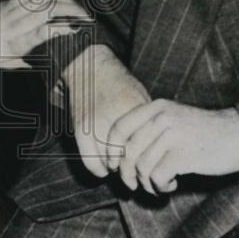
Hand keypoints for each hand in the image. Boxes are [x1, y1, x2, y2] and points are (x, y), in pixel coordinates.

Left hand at [0, 0, 90, 68]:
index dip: (62, 27)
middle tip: (86, 16)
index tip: (78, 29)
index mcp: (15, 41)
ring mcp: (14, 8)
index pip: (43, 30)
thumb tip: (48, 78)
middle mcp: (16, 22)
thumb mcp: (3, 65)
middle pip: (48, 8)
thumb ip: (26, 66)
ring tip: (77, 7)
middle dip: (71, 9)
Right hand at [63, 44, 150, 176]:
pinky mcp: (81, 131)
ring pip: (112, 165)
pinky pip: (92, 164)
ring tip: (123, 165)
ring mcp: (96, 126)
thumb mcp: (141, 99)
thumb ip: (147, 125)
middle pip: (131, 159)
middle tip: (140, 170)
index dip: (152, 162)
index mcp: (135, 111)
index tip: (153, 165)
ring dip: (119, 169)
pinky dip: (101, 170)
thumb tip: (157, 154)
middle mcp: (115, 120)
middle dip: (137, 168)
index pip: (148, 149)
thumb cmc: (120, 84)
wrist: (90, 67)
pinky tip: (107, 166)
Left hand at [105, 99, 238, 194]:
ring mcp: (173, 134)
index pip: (119, 127)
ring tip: (159, 185)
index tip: (113, 167)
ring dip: (146, 183)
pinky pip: (157, 177)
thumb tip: (120, 157)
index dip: (110, 150)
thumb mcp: (173, 120)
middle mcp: (162, 117)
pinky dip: (160, 187)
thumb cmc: (203, 133)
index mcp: (156, 107)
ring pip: (141, 167)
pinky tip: (171, 185)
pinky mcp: (184, 154)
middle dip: (127, 174)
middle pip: (128, 151)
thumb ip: (149, 130)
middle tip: (134, 186)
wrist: (238, 135)